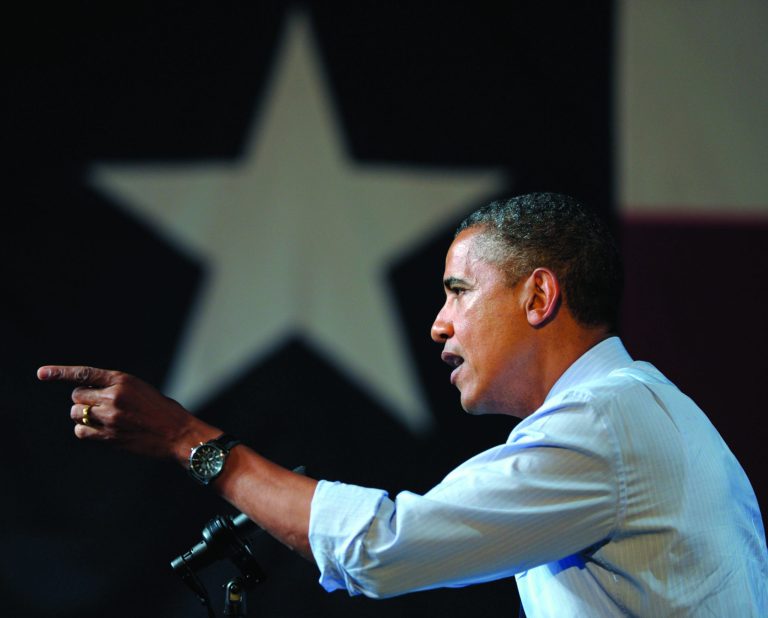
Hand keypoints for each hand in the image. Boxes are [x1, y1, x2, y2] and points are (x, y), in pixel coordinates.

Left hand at [37, 365, 218, 461]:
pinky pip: (81, 432)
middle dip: (83, 400)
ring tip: (102, 419)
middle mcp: (113, 397)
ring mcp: (110, 418)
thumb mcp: (141, 390)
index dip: (59, 373)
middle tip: (99, 405)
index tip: (41, 374)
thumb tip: (89, 397)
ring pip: (76, 414)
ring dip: (83, 416)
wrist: (179, 434)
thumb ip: (115, 389)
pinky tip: (100, 430)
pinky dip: (85, 431)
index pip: (84, 374)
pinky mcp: (109, 436)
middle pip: (77, 396)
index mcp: (123, 380)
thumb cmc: (163, 411)